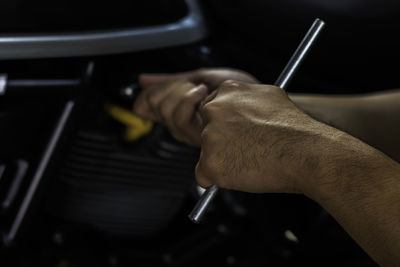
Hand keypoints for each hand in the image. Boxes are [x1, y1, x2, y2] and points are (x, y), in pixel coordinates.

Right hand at [133, 68, 258, 145]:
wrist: (260, 97)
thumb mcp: (200, 76)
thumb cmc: (238, 88)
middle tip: (188, 84)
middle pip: (155, 107)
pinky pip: (179, 118)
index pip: (144, 107)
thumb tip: (143, 79)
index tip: (157, 87)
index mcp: (177, 109)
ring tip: (198, 89)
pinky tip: (203, 93)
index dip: (146, 96)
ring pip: (166, 112)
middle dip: (170, 88)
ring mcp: (190, 131)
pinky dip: (188, 99)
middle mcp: (181, 124)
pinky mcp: (199, 136)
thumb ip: (172, 80)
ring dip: (180, 93)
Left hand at [196, 80, 346, 193]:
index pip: (212, 110)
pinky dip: (217, 179)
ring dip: (222, 160)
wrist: (305, 153)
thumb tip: (241, 103)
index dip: (225, 126)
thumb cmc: (294, 128)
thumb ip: (247, 98)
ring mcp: (210, 137)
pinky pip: (203, 176)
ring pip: (206, 154)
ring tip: (249, 162)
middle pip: (205, 131)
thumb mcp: (271, 96)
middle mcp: (214, 110)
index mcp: (227, 91)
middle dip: (221, 143)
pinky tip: (239, 175)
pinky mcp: (211, 163)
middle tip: (245, 150)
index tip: (237, 135)